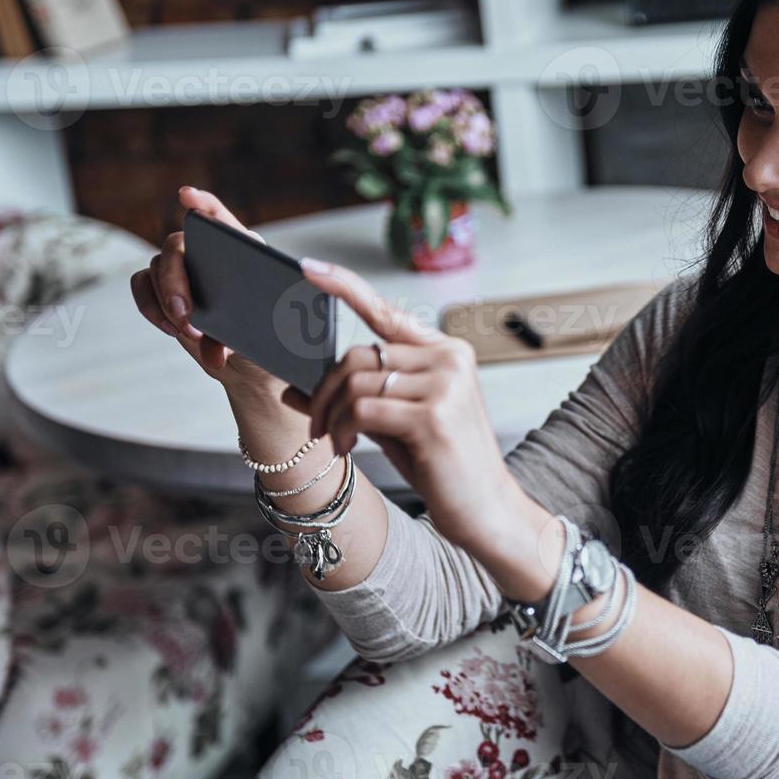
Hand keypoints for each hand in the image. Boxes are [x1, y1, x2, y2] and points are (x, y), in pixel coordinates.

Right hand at [129, 186, 285, 399]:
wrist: (252, 368)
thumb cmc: (268, 343)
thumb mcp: (263, 339)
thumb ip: (241, 340)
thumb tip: (218, 351)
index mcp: (243, 251)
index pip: (219, 217)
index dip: (203, 203)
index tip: (186, 196)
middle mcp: (210, 254)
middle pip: (178, 245)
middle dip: (176, 280)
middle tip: (186, 316)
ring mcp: (185, 270)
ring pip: (158, 266)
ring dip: (165, 300)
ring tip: (187, 331)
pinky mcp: (164, 291)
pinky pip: (141, 284)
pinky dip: (149, 306)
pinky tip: (170, 329)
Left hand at [280, 258, 518, 550]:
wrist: (487, 510)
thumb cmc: (443, 465)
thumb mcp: (393, 425)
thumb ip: (352, 400)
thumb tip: (291, 386)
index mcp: (446, 352)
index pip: (387, 310)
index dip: (344, 286)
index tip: (308, 268)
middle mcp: (449, 359)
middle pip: (359, 354)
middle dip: (324, 391)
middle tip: (317, 425)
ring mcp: (445, 385)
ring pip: (355, 382)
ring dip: (331, 416)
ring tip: (335, 442)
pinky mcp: (433, 416)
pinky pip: (362, 409)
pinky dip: (342, 430)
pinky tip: (347, 449)